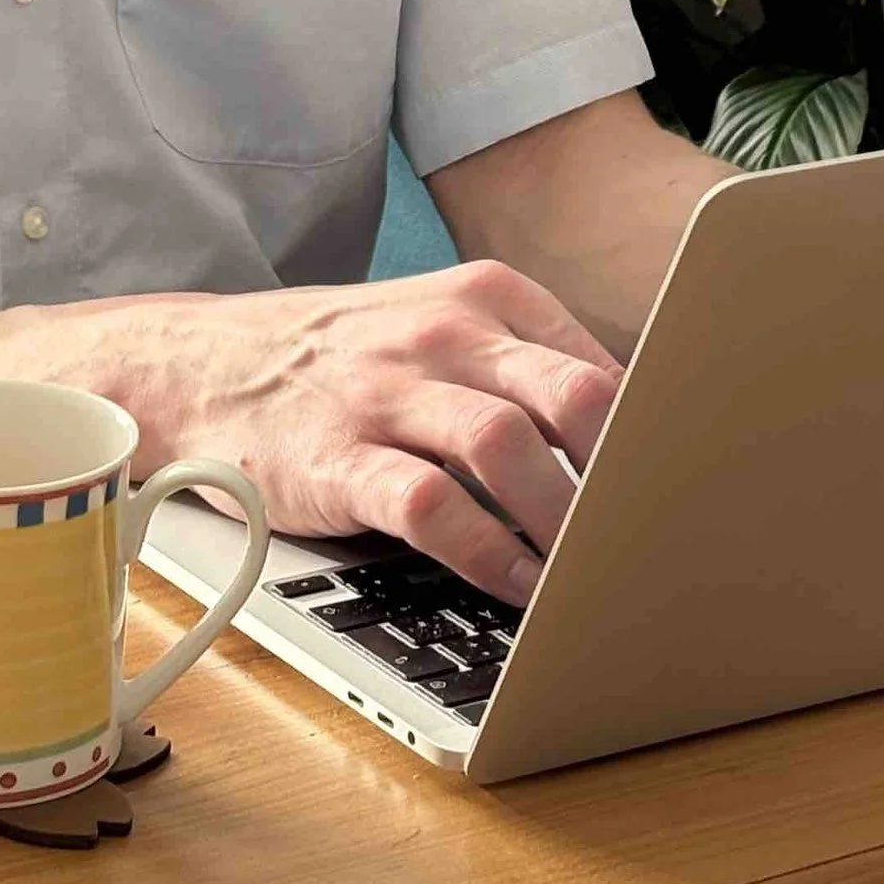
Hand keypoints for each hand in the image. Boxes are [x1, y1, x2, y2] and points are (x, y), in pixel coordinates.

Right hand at [97, 261, 623, 604]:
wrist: (201, 364)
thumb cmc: (342, 359)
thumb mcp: (440, 329)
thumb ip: (526, 367)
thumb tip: (637, 440)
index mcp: (484, 296)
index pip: (599, 363)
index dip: (652, 438)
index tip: (683, 495)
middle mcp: (443, 334)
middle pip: (574, 394)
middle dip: (626, 471)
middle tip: (654, 534)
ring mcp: (388, 392)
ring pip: (510, 446)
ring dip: (565, 520)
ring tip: (595, 573)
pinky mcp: (339, 457)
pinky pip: (434, 508)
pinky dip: (489, 554)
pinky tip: (518, 586)